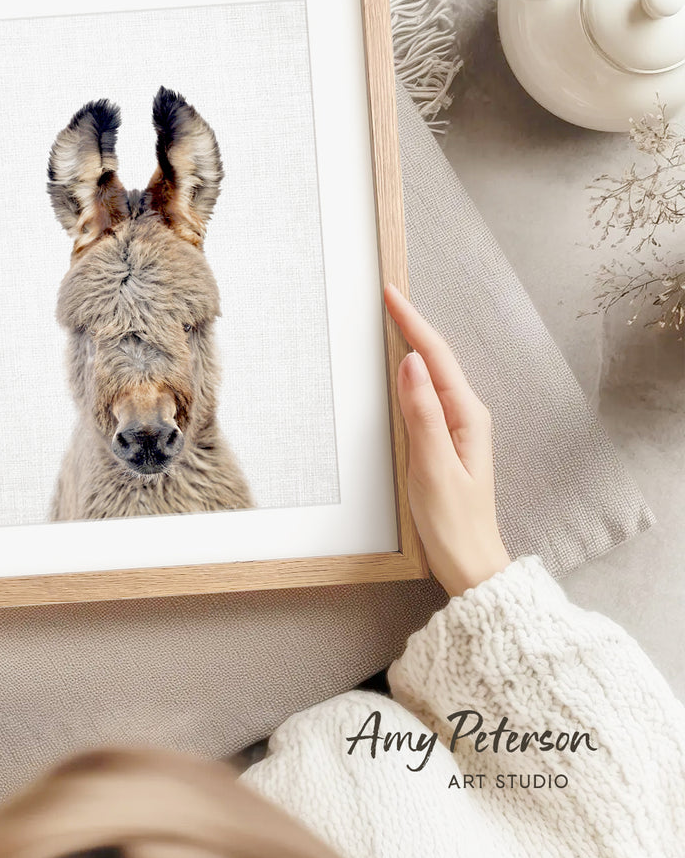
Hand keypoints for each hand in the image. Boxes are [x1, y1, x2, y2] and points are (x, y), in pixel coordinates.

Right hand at [384, 284, 509, 597]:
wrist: (470, 563)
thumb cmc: (453, 522)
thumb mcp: (433, 466)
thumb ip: (422, 414)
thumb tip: (412, 364)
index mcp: (466, 416)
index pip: (436, 357)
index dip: (412, 323)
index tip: (391, 294)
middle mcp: (466, 415)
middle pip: (436, 357)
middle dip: (412, 324)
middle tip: (388, 296)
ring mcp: (457, 427)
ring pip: (432, 373)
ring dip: (413, 344)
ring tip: (393, 319)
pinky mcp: (446, 440)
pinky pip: (427, 394)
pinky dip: (412, 372)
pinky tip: (401, 368)